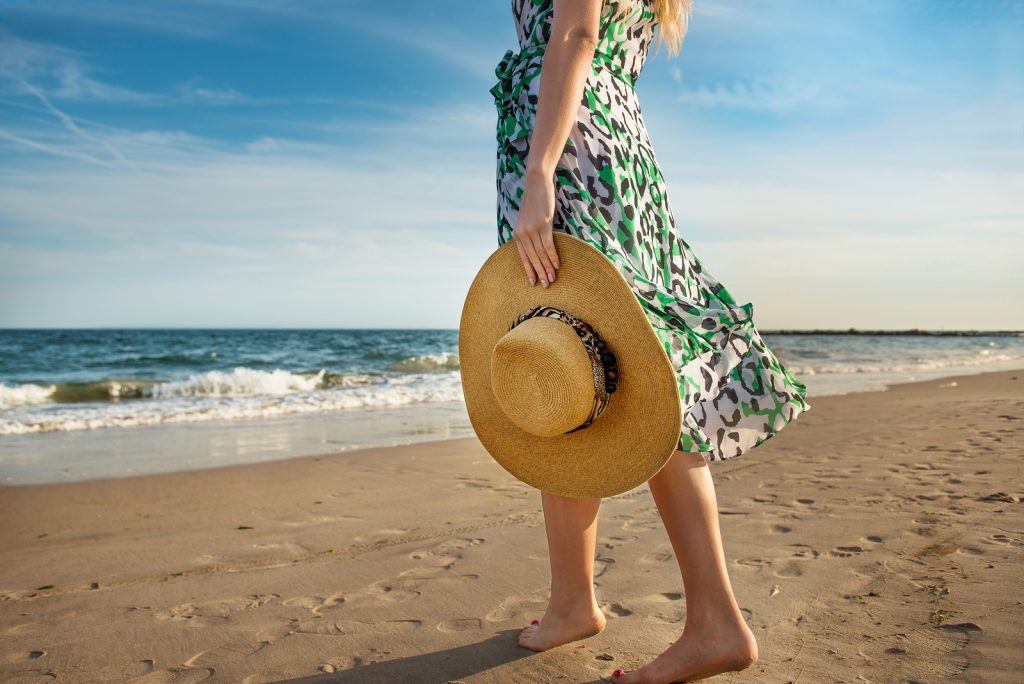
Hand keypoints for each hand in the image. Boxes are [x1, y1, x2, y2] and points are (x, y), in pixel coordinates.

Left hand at [512, 168, 560, 286]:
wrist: (536, 183)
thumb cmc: (534, 201)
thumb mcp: (528, 219)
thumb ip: (530, 232)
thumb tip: (537, 247)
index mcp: (517, 234)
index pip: (523, 257)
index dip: (528, 270)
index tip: (533, 283)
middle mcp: (522, 233)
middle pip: (532, 258)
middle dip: (540, 273)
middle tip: (546, 285)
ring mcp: (532, 229)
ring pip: (540, 254)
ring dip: (547, 268)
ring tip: (553, 278)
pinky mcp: (543, 224)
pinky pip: (548, 245)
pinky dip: (553, 256)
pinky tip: (557, 265)